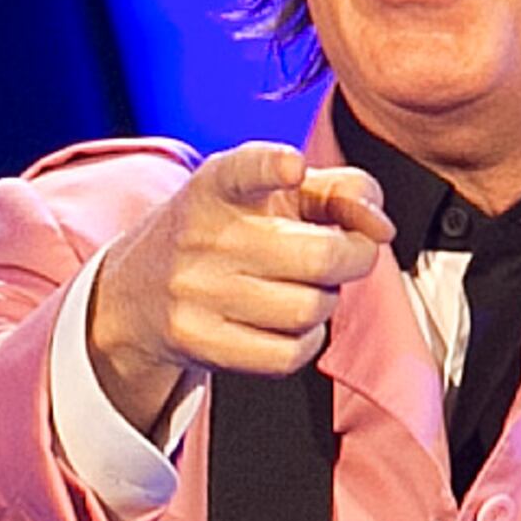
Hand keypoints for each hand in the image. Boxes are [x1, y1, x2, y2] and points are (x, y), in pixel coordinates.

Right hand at [86, 142, 392, 435]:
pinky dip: (305, 340)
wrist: (139, 288)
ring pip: (309, 309)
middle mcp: (202, 236)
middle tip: (349, 253)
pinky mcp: (198, 341)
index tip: (292, 166)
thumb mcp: (274, 192)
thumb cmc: (229, 231)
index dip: (272, 166)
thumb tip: (381, 228)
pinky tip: (289, 323)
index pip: (245, 168)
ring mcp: (195, 293)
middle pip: (319, 257)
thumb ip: (342, 190)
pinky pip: (288, 354)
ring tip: (305, 288)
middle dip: (354, 257)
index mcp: (218, 184)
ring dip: (325, 301)